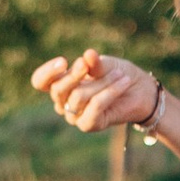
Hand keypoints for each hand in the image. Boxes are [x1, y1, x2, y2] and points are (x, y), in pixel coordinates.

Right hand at [30, 49, 161, 134]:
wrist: (140, 90)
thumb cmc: (117, 74)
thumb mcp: (105, 64)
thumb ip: (95, 63)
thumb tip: (87, 56)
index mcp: (61, 84)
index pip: (40, 82)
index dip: (47, 73)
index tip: (63, 62)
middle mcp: (63, 102)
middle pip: (58, 89)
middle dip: (75, 74)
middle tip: (90, 64)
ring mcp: (74, 115)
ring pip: (79, 97)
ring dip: (102, 82)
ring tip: (120, 74)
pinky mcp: (89, 124)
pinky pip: (95, 107)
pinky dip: (110, 92)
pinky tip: (123, 82)